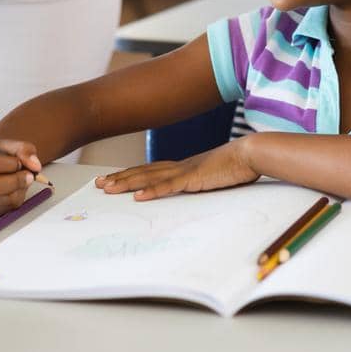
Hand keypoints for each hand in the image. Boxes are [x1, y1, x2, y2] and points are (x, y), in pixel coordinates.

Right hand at [0, 140, 45, 216]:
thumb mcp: (8, 146)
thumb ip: (23, 150)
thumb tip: (35, 166)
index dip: (10, 164)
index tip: (19, 162)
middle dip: (16, 180)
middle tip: (29, 175)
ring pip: (4, 199)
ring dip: (21, 189)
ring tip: (22, 179)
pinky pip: (9, 208)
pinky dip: (19, 197)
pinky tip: (16, 188)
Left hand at [95, 138, 259, 200]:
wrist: (252, 154)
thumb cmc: (237, 166)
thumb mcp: (214, 177)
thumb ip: (201, 182)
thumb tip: (195, 190)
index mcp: (183, 167)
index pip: (150, 171)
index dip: (130, 175)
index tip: (112, 179)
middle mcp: (179, 166)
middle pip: (144, 173)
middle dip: (120, 178)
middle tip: (99, 184)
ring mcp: (185, 171)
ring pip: (150, 178)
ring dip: (128, 183)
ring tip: (108, 189)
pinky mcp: (195, 178)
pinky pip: (170, 187)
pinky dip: (153, 192)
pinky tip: (139, 197)